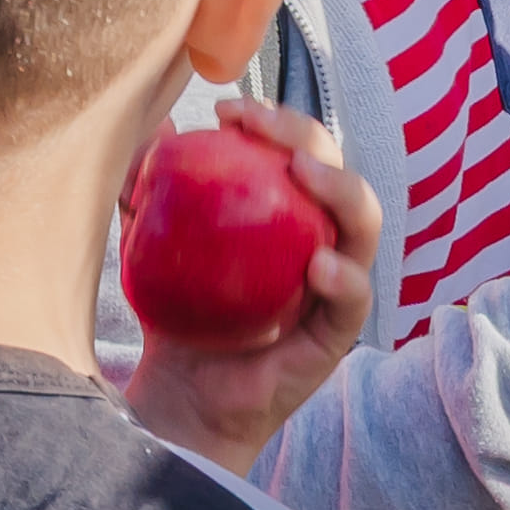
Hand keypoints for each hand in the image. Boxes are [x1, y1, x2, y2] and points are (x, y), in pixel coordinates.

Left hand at [118, 95, 384, 478]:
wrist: (178, 398)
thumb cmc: (175, 314)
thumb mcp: (151, 245)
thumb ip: (147, 191)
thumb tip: (148, 125)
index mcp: (287, 213)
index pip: (295, 149)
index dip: (273, 120)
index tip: (225, 111)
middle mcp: (319, 239)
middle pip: (335, 172)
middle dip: (306, 136)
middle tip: (258, 125)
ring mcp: (335, 285)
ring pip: (363, 225)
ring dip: (343, 190)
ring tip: (304, 172)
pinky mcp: (336, 334)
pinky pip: (354, 299)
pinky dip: (345, 278)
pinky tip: (319, 265)